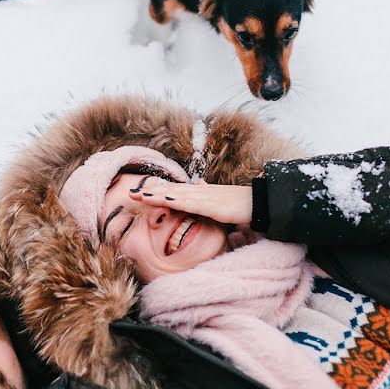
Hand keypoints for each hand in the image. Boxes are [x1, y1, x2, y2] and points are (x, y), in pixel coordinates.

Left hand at [128, 178, 253, 225]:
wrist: (260, 203)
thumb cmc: (240, 203)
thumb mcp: (220, 198)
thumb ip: (207, 192)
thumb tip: (198, 182)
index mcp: (200, 192)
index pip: (174, 191)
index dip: (156, 191)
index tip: (139, 192)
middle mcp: (200, 192)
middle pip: (170, 191)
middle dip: (150, 192)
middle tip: (130, 194)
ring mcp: (206, 197)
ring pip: (177, 195)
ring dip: (158, 195)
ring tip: (141, 196)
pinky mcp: (213, 205)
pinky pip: (192, 204)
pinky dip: (178, 201)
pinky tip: (166, 200)